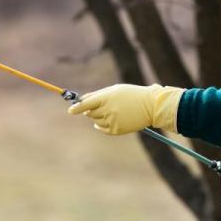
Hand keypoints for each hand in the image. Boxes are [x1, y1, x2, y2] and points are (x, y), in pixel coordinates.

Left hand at [67, 84, 183, 134]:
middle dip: (91, 110)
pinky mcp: (117, 130)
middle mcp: (108, 110)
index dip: (76, 108)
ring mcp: (112, 121)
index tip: (70, 111)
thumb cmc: (131, 95)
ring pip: (95, 121)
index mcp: (106, 97)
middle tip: (101, 106)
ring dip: (99, 117)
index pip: (86, 104)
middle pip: (89, 113)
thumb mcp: (114, 90)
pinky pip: (102, 129)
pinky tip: (108, 120)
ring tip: (112, 111)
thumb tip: (81, 101)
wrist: (150, 106)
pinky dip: (101, 126)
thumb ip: (97, 95)